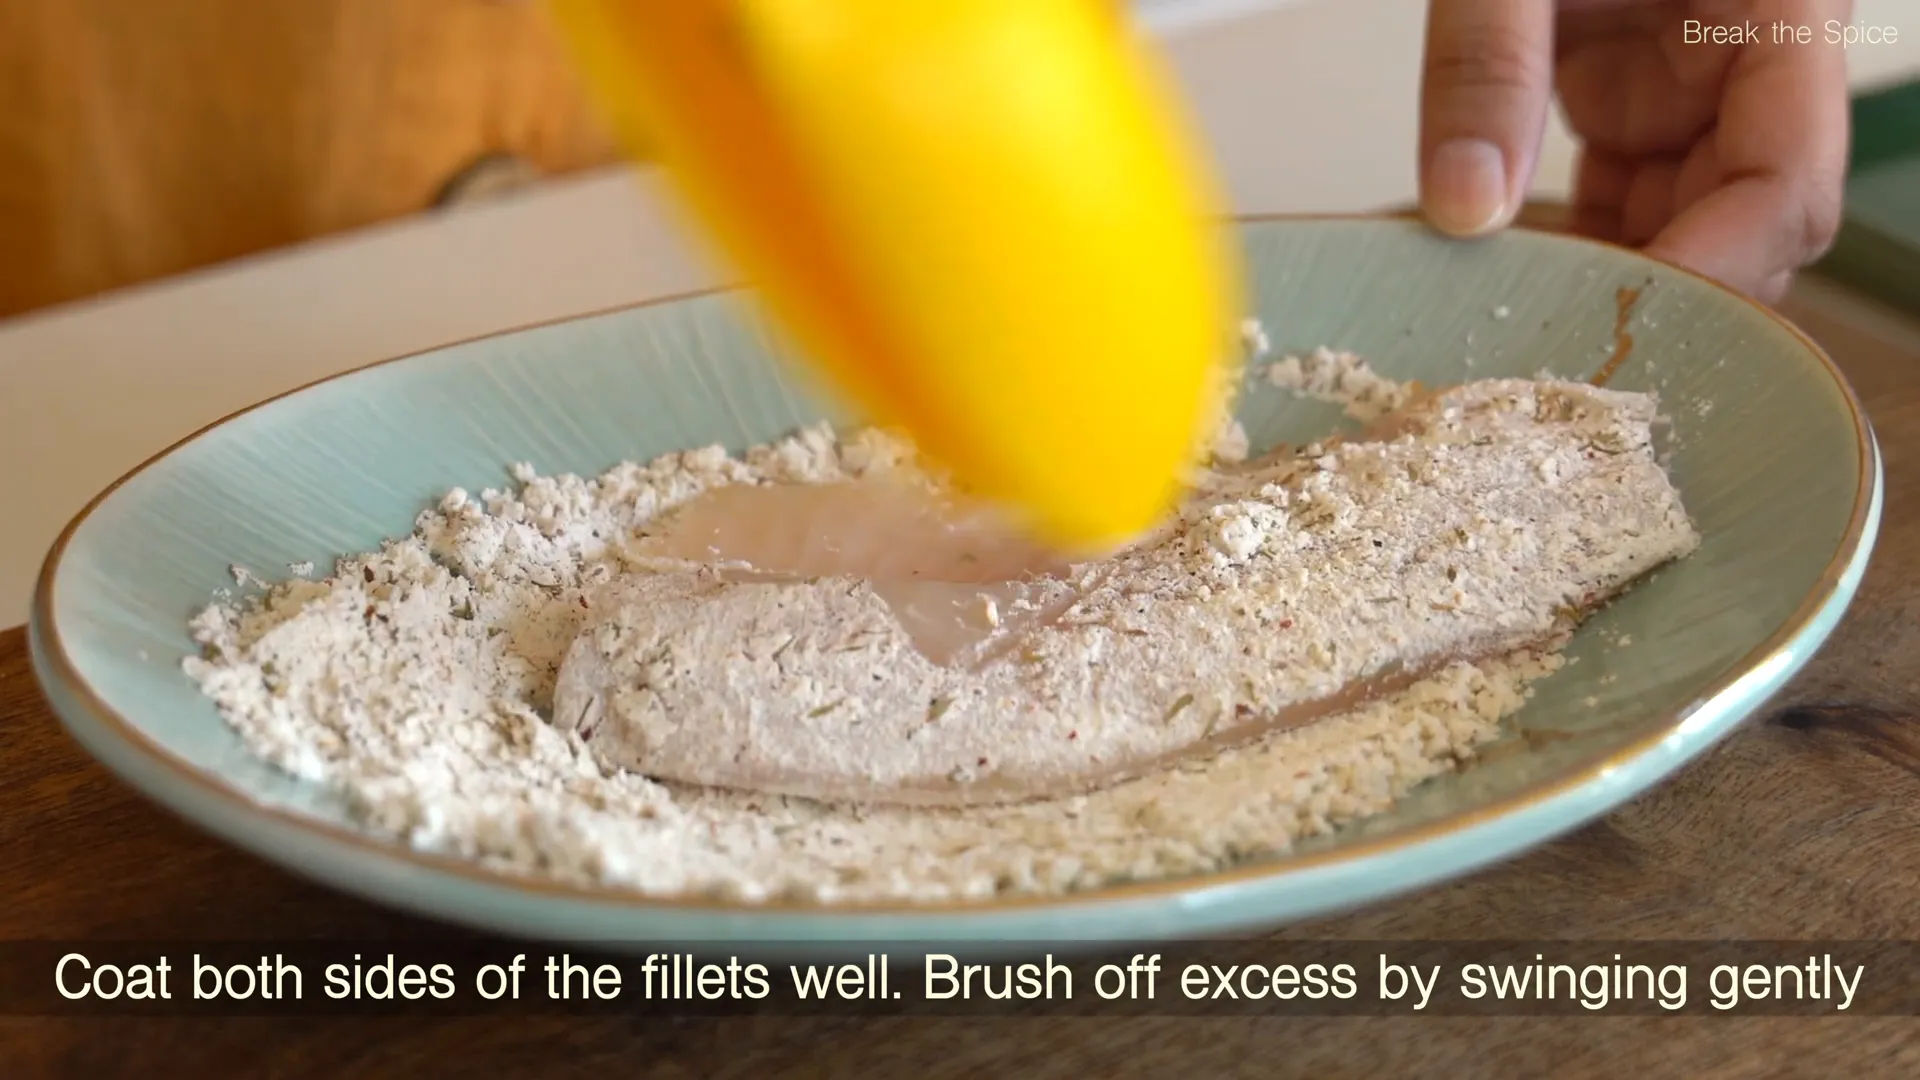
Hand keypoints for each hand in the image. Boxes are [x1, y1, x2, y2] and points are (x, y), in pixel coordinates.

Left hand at [1417, 0, 1851, 302]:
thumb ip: (1486, 64)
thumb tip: (1461, 208)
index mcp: (1777, 7)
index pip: (1787, 180)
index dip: (1717, 270)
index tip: (1627, 331)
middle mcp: (1748, 61)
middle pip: (1742, 226)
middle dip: (1661, 298)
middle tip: (1558, 369)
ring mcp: (1691, 88)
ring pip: (1678, 229)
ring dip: (1605, 288)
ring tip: (1518, 342)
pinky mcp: (1631, 101)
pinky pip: (1620, 205)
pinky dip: (1567, 253)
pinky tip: (1507, 292)